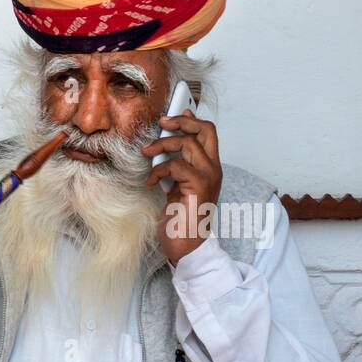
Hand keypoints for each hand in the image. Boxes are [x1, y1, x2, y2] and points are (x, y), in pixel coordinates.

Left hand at [142, 109, 222, 265]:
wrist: (185, 247)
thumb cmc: (179, 220)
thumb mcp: (175, 187)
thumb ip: (175, 167)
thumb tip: (164, 149)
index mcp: (209, 168)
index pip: (207, 133)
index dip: (191, 120)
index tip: (173, 115)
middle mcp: (213, 169)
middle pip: (205, 130)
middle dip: (181, 121)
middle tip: (161, 124)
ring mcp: (208, 177)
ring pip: (188, 143)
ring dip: (163, 145)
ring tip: (147, 153)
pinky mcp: (198, 186)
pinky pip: (177, 165)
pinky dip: (160, 169)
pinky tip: (151, 180)